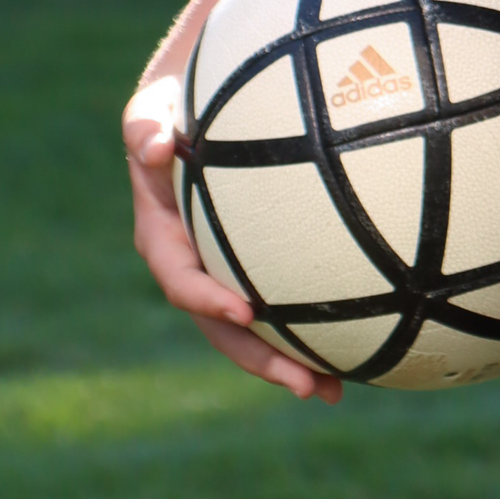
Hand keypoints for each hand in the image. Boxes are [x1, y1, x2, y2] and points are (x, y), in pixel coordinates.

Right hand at [124, 77, 342, 402]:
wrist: (189, 113)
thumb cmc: (171, 108)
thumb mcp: (149, 111)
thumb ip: (144, 126)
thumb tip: (154, 145)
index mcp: (164, 239)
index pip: (182, 279)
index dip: (209, 300)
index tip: (246, 311)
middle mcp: (193, 266)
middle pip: (223, 328)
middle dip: (261, 360)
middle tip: (306, 385)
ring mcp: (223, 273)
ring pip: (254, 330)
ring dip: (290, 362)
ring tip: (334, 390)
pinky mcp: (253, 270)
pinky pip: (281, 305)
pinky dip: (311, 327)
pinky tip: (355, 346)